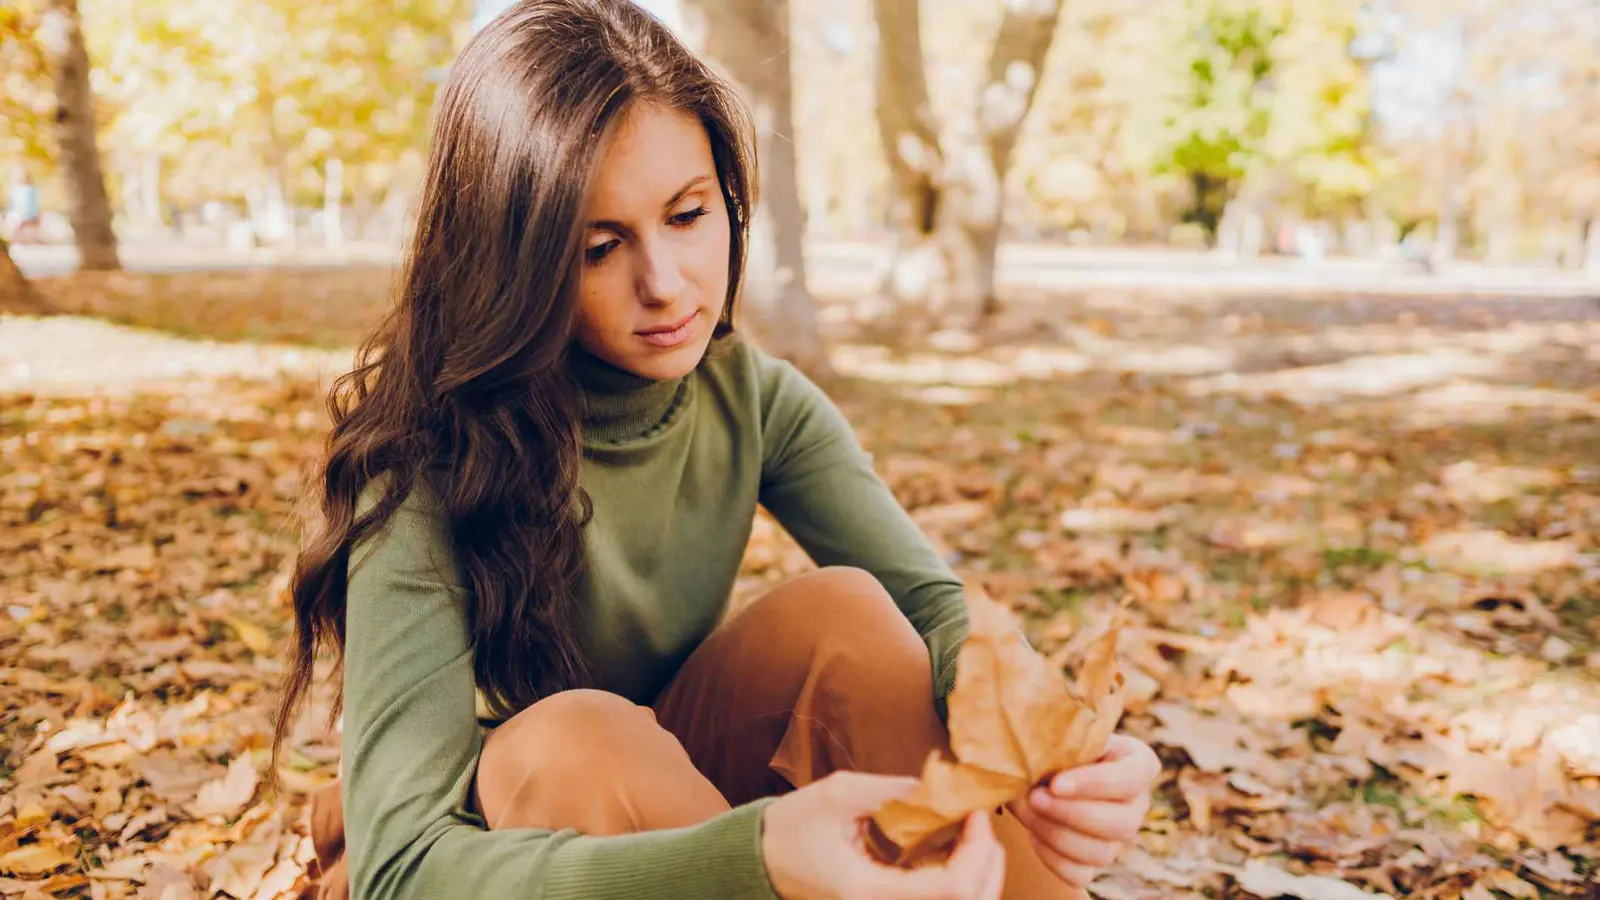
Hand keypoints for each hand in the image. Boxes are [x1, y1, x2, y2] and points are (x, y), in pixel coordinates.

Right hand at [762, 771, 1004, 899]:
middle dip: (988, 865)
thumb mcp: (839, 794)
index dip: (977, 850)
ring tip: (973, 835)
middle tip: (982, 824)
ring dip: (978, 874)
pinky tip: (952, 848)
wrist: (759, 861)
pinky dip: (957, 878)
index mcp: (870, 895)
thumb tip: (942, 786)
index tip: (976, 813)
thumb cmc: (790, 828)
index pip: (952, 890)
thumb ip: (893, 790)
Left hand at [1006, 734, 1159, 892]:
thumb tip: (1042, 751)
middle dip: (1071, 813)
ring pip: (1102, 853)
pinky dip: (1052, 858)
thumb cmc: (1055, 742)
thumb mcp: (1063, 731)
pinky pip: (1080, 875)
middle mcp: (1137, 803)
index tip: (1056, 783)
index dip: (1094, 784)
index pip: (1131, 779)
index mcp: (1138, 763)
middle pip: (1121, 824)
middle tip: (1035, 797)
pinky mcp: (1094, 860)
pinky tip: (1033, 834)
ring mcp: (1119, 837)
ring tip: (1028, 810)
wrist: (1040, 768)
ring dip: (1057, 835)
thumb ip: (1062, 738)